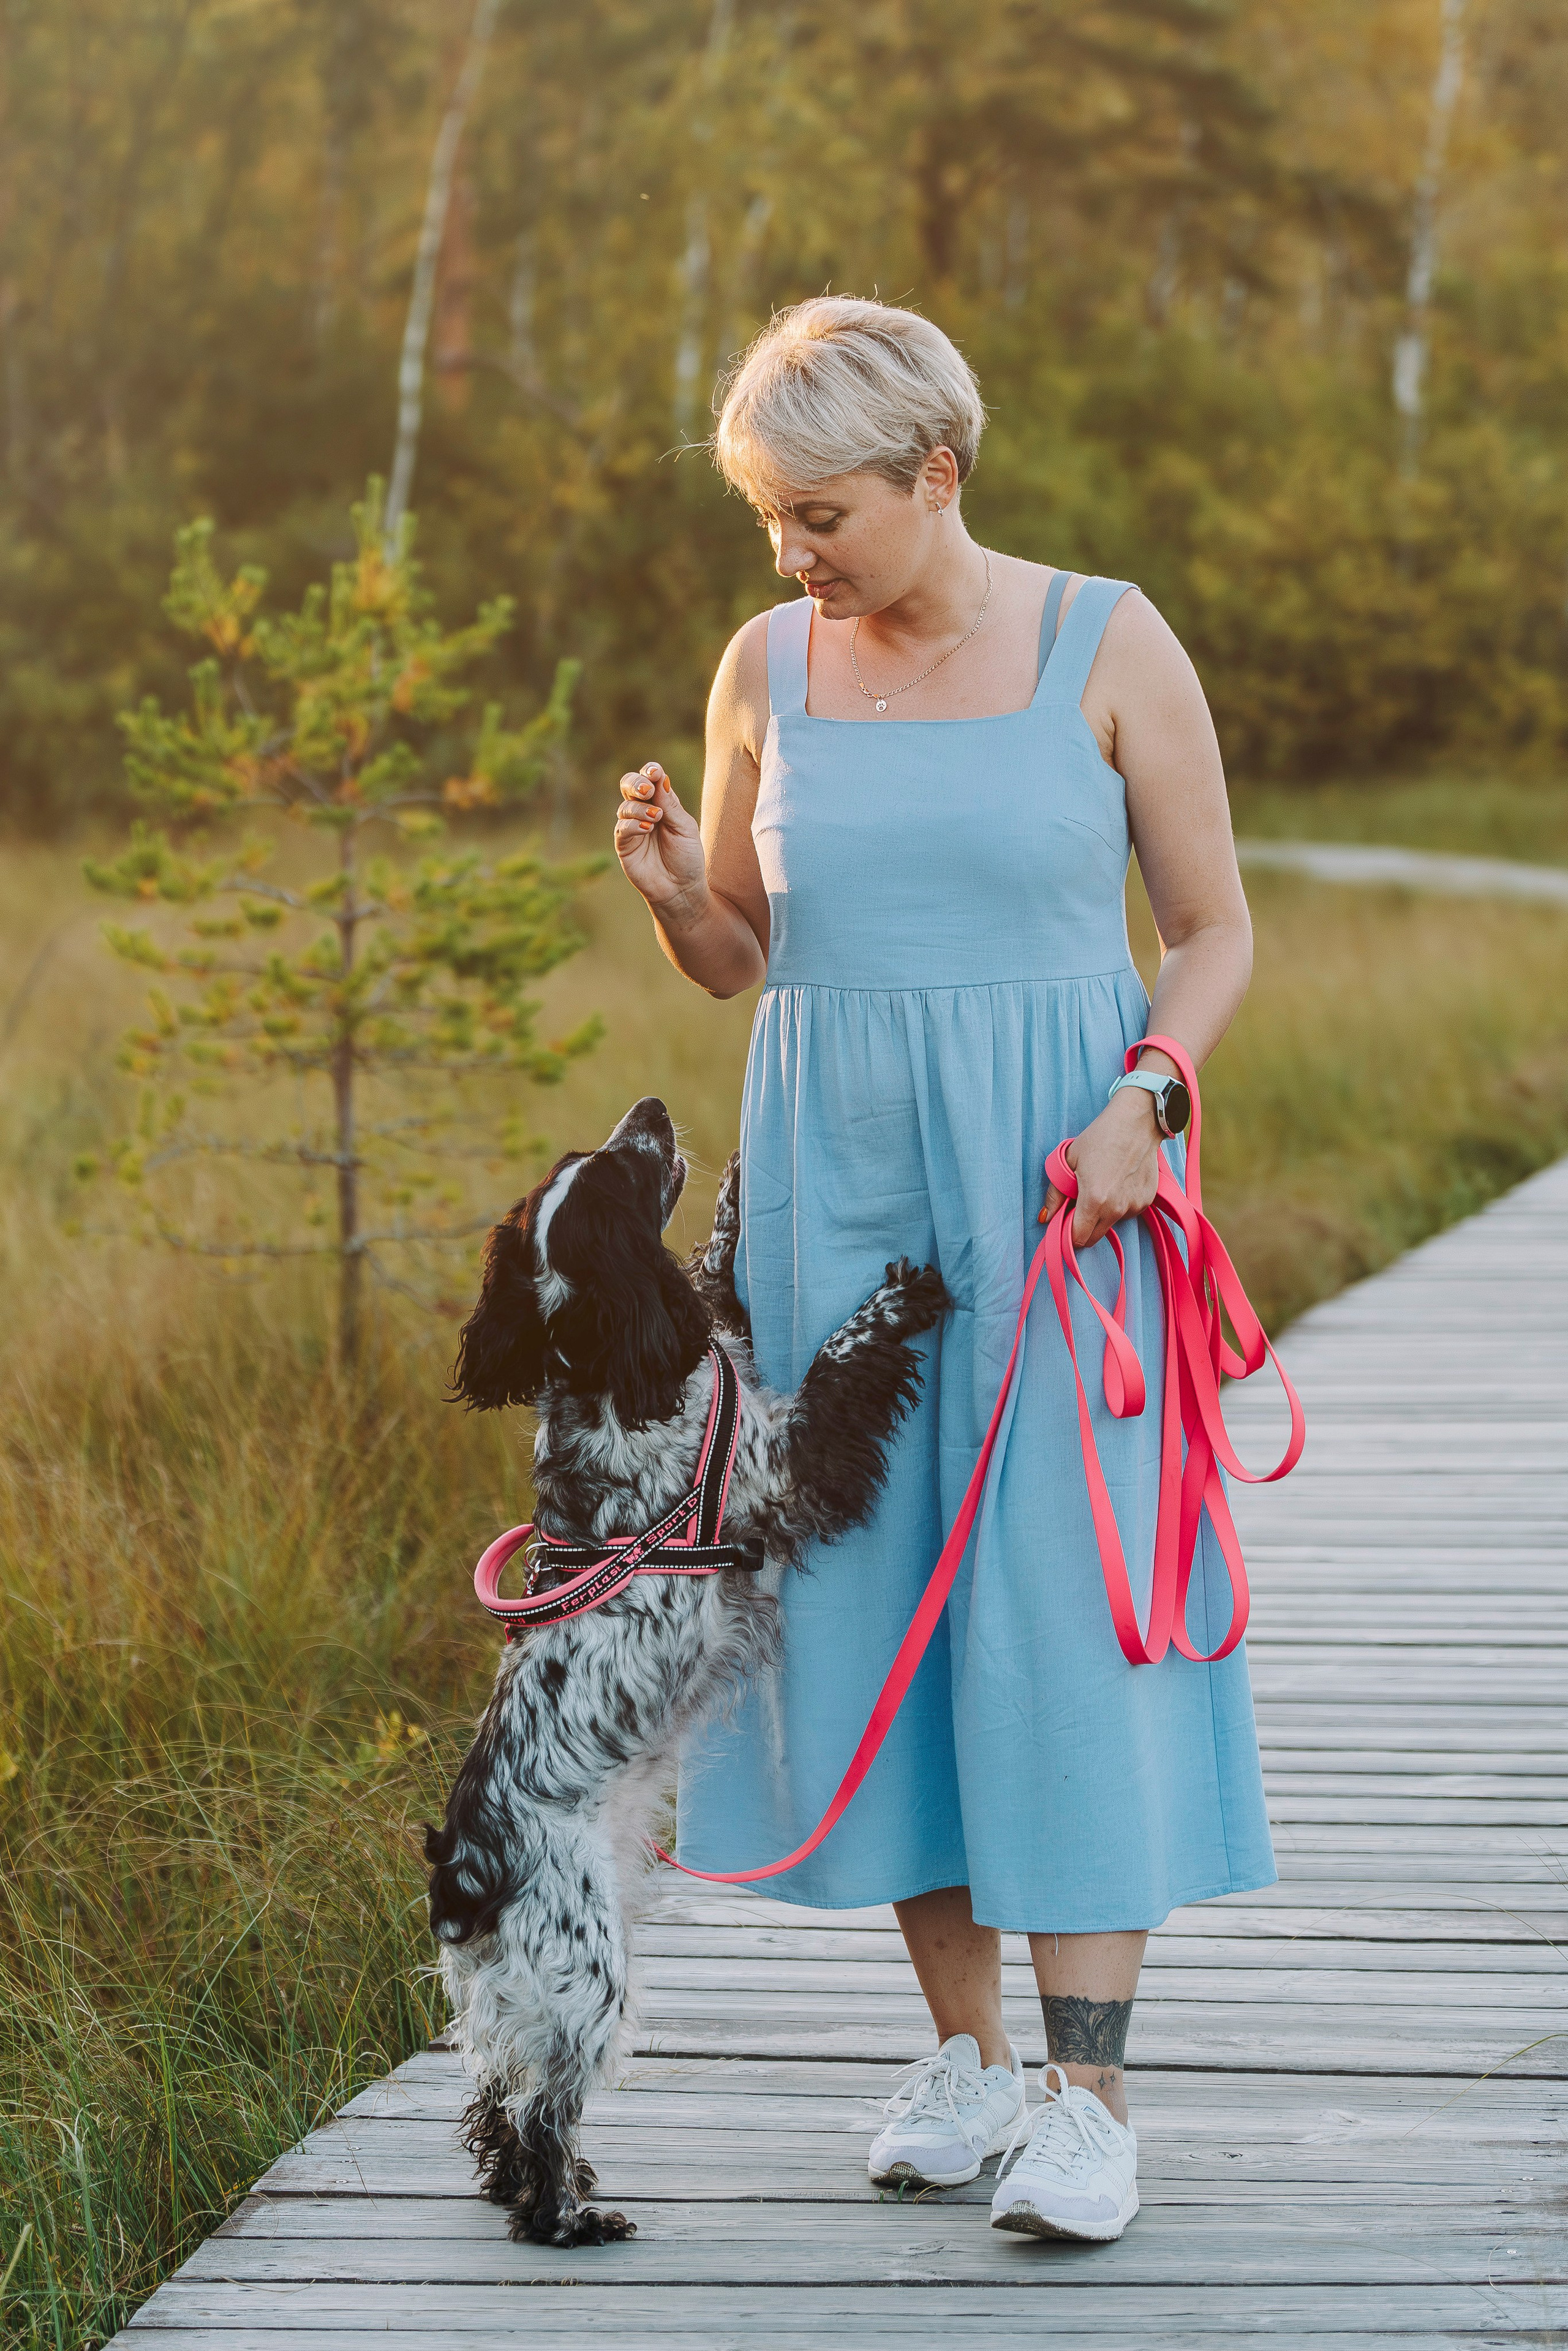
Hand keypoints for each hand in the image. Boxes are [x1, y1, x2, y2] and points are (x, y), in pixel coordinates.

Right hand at [614, 762, 708, 920]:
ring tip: (656, 818)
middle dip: (636, 783)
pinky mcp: (624, 845)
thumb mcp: (685, 828)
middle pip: (629, 785)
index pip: (650, 779)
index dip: (650, 771)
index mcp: (662, 803)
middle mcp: (644, 812)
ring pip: (625, 806)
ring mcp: (632, 828)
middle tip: (647, 790)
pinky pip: (622, 828)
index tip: (654, 771)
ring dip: (639, 808)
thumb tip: (659, 776)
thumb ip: (670, 804)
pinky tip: (647, 829)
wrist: (682, 890)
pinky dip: (633, 825)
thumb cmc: (687, 858)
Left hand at [1041, 1090, 1162, 1250]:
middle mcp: (1116, 1209)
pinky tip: (1119, 1182)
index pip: (1078, 1238)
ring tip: (1102, 1186)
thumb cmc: (1099, 1138)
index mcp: (1094, 1200)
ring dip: (1103, 1215)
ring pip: (1111, 1224)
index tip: (1065, 1221)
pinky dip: (1120, 1205)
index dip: (1068, 1233)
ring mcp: (1134, 1206)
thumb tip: (1044, 1217)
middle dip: (1083, 1229)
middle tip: (1079, 1206)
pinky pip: (1127, 1213)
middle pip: (1094, 1238)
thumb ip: (1055, 1194)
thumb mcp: (1069, 1161)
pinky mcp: (1147, 1201)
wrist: (1136, 1123)